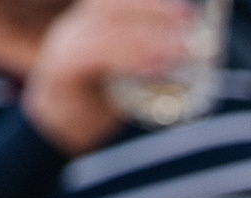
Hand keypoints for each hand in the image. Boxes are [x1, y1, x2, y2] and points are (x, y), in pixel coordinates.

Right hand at [21, 0, 199, 154]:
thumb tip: (190, 53)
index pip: (116, 2)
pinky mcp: (61, 69)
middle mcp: (75, 28)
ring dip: (147, 38)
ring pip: (104, 29)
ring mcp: (64, 46)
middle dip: (151, 10)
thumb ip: (150, 60)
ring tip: (181, 50)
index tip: (186, 11)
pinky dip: (127, 58)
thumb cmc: (99, 101)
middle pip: (110, 7)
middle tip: (188, 23)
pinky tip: (154, 68)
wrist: (60, 132)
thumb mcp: (130, 76)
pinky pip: (93, 55)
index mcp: (91, 24)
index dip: (150, 3)